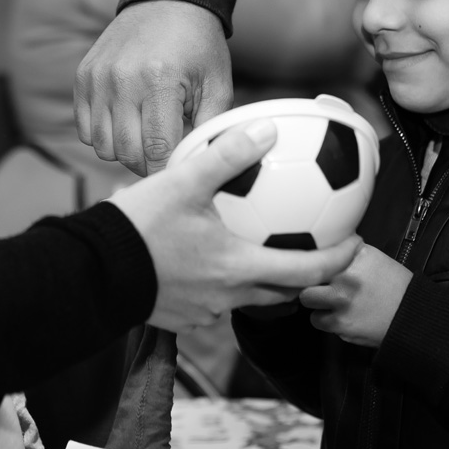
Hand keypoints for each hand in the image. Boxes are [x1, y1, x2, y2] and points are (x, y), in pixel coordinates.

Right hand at [74, 0, 231, 176]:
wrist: (168, 2)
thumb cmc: (198, 45)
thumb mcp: (217, 85)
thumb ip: (211, 128)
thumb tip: (204, 166)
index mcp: (159, 80)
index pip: (157, 149)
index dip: (167, 171)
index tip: (178, 176)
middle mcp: (122, 79)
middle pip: (127, 152)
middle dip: (148, 164)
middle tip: (165, 156)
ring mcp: (97, 78)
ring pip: (102, 146)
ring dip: (124, 152)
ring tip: (146, 140)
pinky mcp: (83, 77)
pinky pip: (85, 129)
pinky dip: (104, 136)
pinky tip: (126, 125)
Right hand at [109, 118, 362, 332]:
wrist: (92, 271)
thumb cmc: (138, 227)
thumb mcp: (183, 182)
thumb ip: (227, 155)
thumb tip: (267, 129)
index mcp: (238, 267)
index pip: (307, 272)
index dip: (338, 260)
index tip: (355, 244)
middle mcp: (228, 296)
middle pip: (282, 291)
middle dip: (305, 274)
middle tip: (317, 249)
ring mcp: (204, 312)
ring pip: (247, 298)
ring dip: (261, 279)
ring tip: (263, 251)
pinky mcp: (181, 319)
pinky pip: (214, 304)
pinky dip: (222, 285)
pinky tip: (209, 262)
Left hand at [299, 243, 412, 346]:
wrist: (412, 317)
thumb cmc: (396, 288)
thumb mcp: (375, 258)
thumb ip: (349, 252)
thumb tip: (326, 249)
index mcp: (357, 256)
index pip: (322, 250)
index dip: (317, 257)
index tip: (316, 261)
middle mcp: (347, 276)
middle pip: (309, 273)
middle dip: (312, 278)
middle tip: (321, 283)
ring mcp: (342, 300)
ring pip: (307, 297)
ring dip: (316, 300)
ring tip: (331, 301)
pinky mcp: (340, 323)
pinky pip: (316, 319)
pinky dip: (324, 319)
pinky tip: (339, 314)